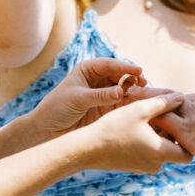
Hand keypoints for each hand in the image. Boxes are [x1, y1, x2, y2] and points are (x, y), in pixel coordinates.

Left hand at [32, 58, 146, 137]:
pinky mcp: (107, 109)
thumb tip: (121, 91)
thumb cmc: (56, 109)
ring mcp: (103, 94)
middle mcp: (97, 80)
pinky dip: (132, 105)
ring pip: (124, 89)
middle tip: (146, 84)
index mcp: (87, 70)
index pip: (109, 64)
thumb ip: (99, 96)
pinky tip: (141, 106)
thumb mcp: (77, 99)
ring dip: (135, 92)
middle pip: (120, 75)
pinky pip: (122, 104)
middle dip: (133, 79)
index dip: (125, 67)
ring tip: (147, 96)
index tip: (139, 71)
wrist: (47, 131)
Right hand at [85, 93, 192, 173]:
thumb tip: (181, 97)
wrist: (86, 149)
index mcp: (161, 153)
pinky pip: (147, 154)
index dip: (186, 138)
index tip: (178, 122)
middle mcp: (155, 165)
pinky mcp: (131, 166)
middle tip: (161, 114)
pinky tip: (134, 127)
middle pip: (173, 150)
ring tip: (146, 118)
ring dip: (157, 136)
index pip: (188, 154)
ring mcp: (142, 167)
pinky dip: (146, 141)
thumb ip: (163, 103)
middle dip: (170, 133)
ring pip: (159, 151)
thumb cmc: (114, 127)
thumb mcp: (140, 109)